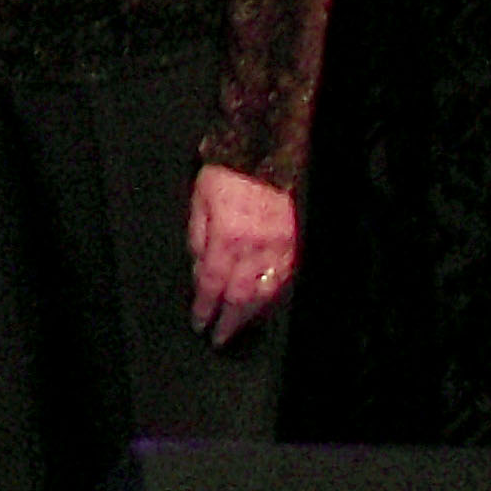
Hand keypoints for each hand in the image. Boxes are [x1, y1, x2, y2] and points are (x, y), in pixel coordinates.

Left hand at [186, 163, 296, 343]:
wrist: (259, 152)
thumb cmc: (223, 176)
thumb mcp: (198, 206)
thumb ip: (198, 243)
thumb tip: (201, 276)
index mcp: (227, 236)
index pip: (214, 284)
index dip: (205, 308)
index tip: (199, 322)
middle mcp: (255, 245)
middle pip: (241, 296)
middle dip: (229, 321)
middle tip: (219, 338)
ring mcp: (277, 245)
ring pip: (266, 292)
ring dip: (251, 314)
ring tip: (239, 326)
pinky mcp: (292, 241)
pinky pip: (283, 278)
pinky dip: (271, 296)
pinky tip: (262, 305)